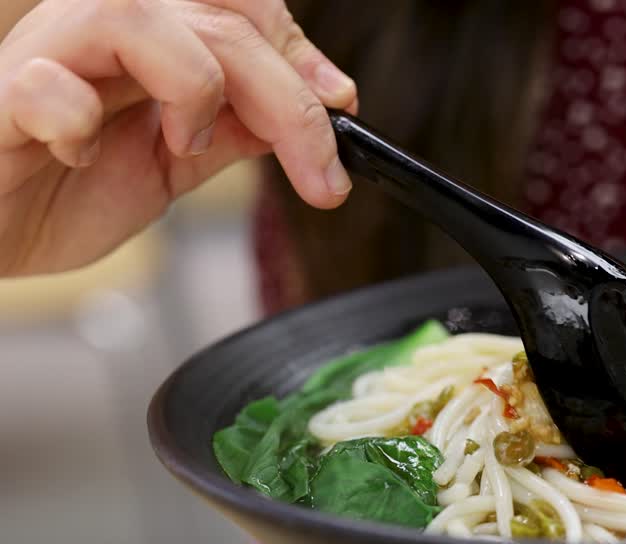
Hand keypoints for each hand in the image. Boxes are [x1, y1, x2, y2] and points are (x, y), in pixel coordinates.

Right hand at [0, 0, 357, 276]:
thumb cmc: (56, 193)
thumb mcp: (170, 166)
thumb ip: (229, 133)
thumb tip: (310, 114)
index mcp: (149, 47)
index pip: (236, 8)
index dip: (298, 50)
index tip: (343, 105)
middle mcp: (101, 38)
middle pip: (214, 17)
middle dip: (286, 94)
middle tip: (318, 166)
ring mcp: (49, 60)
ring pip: (136, 15)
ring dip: (192, 83)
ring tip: (187, 141)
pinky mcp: (1, 100)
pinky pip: (45, 82)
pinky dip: (77, 118)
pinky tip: (81, 154)